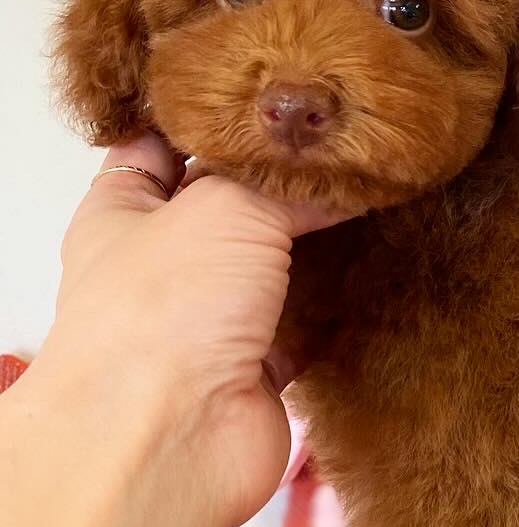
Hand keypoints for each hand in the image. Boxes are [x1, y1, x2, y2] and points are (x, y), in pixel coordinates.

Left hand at [42, 132, 348, 526]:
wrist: (169, 437)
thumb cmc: (160, 311)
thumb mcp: (224, 204)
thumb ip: (285, 181)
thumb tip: (342, 171)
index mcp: (124, 211)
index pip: (163, 143)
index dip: (214, 114)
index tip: (274, 89)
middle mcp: (163, 262)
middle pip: (232, 203)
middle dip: (285, 178)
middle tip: (350, 136)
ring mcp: (211, 318)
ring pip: (276, 263)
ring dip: (322, 240)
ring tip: (382, 187)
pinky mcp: (259, 368)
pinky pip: (308, 322)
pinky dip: (342, 301)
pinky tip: (386, 261)